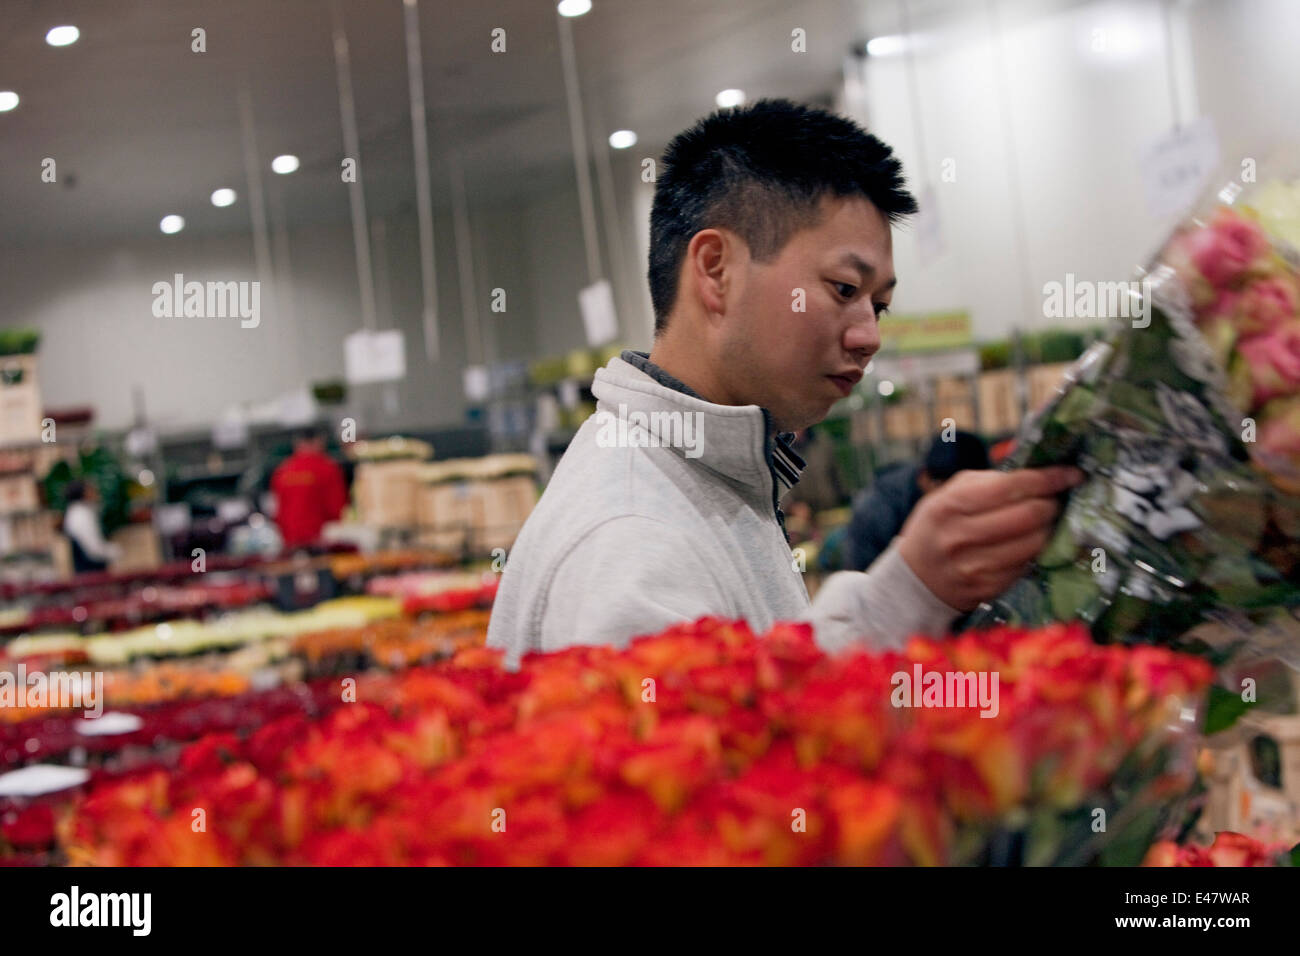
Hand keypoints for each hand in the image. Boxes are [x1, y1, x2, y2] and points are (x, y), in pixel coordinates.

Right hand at [895, 466, 1083, 610]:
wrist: (915, 577)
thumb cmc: (938, 526)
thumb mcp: (949, 495)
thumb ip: (988, 481)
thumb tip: (1037, 474)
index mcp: (950, 505)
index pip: (1010, 487)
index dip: (1048, 478)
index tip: (1072, 473)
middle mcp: (960, 537)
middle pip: (1028, 516)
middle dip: (1051, 504)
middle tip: (1055, 499)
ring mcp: (974, 567)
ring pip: (1034, 543)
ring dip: (1049, 529)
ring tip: (1046, 521)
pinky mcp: (988, 589)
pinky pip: (1027, 565)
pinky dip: (1036, 551)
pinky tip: (1032, 542)